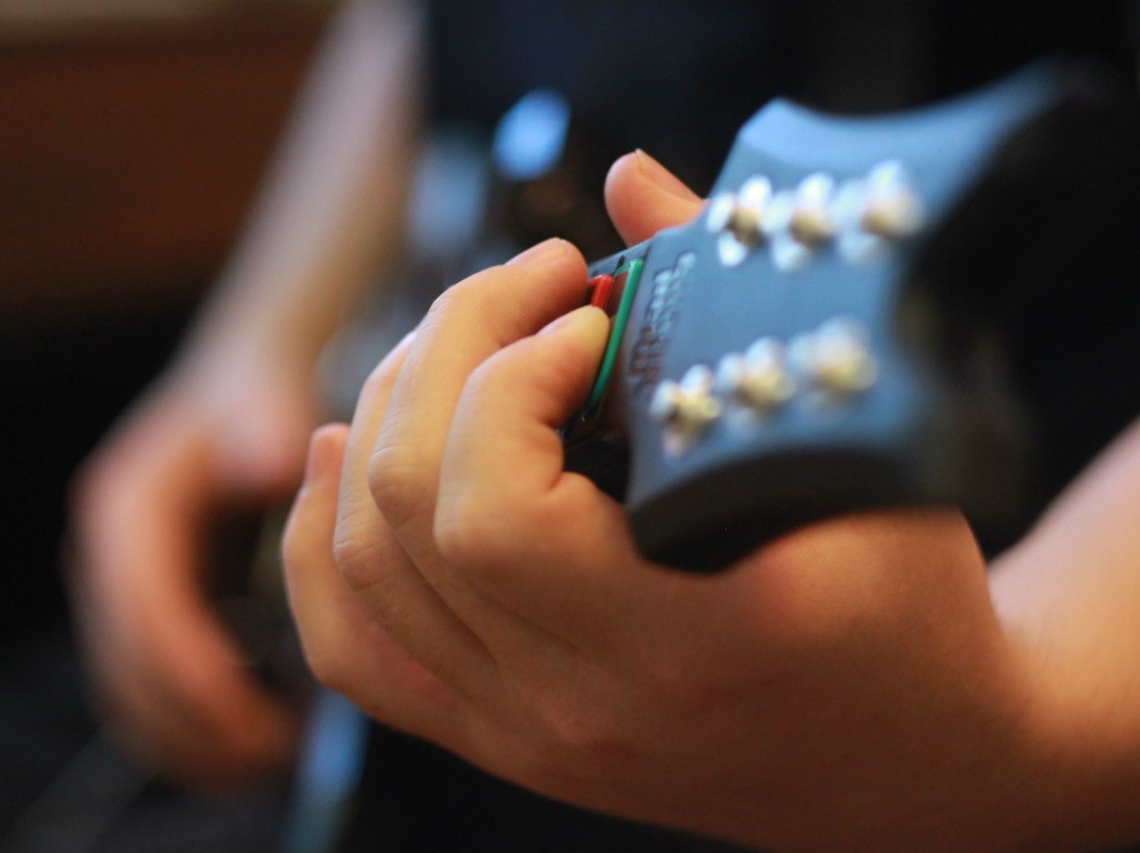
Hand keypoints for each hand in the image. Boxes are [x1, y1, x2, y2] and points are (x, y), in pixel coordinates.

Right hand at [72, 342, 315, 787]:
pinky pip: (147, 690)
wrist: (238, 385)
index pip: (143, 605)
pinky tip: (247, 753)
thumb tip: (267, 459)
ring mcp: (117, 590)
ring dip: (187, 740)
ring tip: (265, 763)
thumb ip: (262, 423)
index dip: (189, 667)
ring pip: (130, 692)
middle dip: (192, 720)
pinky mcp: (143, 614)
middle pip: (126, 663)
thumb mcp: (259, 398)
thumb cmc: (258, 396)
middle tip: (270, 756)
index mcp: (125, 508)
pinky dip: (187, 730)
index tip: (247, 715)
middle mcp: (106, 556)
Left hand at [281, 152, 1123, 851]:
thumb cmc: (904, 614)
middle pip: (409, 513)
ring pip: (360, 567)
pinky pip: (353, 649)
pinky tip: (342, 455)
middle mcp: (580, 709)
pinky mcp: (496, 733)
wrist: (901, 761)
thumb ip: (739, 314)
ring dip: (384, 417)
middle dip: (447, 352)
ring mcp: (522, 732)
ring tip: (456, 344)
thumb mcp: (870, 462)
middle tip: (527, 286)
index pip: (498, 514)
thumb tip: (630, 184)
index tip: (589, 315)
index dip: (515, 377)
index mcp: (686, 650)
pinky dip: (322, 540)